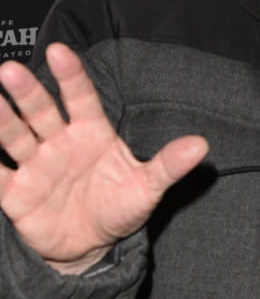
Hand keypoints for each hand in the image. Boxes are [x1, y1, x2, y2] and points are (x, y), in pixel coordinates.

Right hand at [0, 43, 207, 274]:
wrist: (91, 247)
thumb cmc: (119, 207)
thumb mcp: (147, 187)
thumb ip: (168, 164)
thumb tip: (201, 145)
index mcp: (92, 134)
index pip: (81, 99)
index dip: (72, 76)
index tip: (60, 51)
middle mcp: (60, 143)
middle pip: (42, 112)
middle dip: (27, 92)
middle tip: (10, 69)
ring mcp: (35, 166)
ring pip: (14, 138)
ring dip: (1, 119)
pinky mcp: (15, 194)